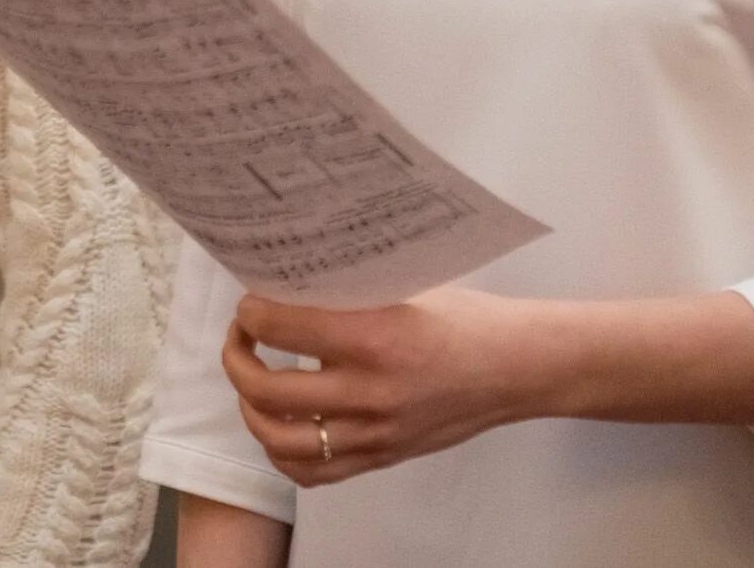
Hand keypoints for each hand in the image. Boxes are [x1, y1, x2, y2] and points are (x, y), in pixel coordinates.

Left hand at [221, 287, 549, 487]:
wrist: (516, 368)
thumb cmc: (466, 320)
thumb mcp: (405, 288)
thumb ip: (348, 293)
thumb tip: (289, 281)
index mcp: (375, 338)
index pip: (283, 327)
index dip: (252, 313)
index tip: (250, 303)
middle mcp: (370, 392)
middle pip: (267, 390)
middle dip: (238, 358)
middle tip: (242, 337)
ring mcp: (375, 433)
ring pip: (280, 440)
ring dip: (251, 410)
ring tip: (253, 382)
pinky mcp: (382, 457)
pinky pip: (313, 473)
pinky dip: (283, 452)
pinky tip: (282, 422)